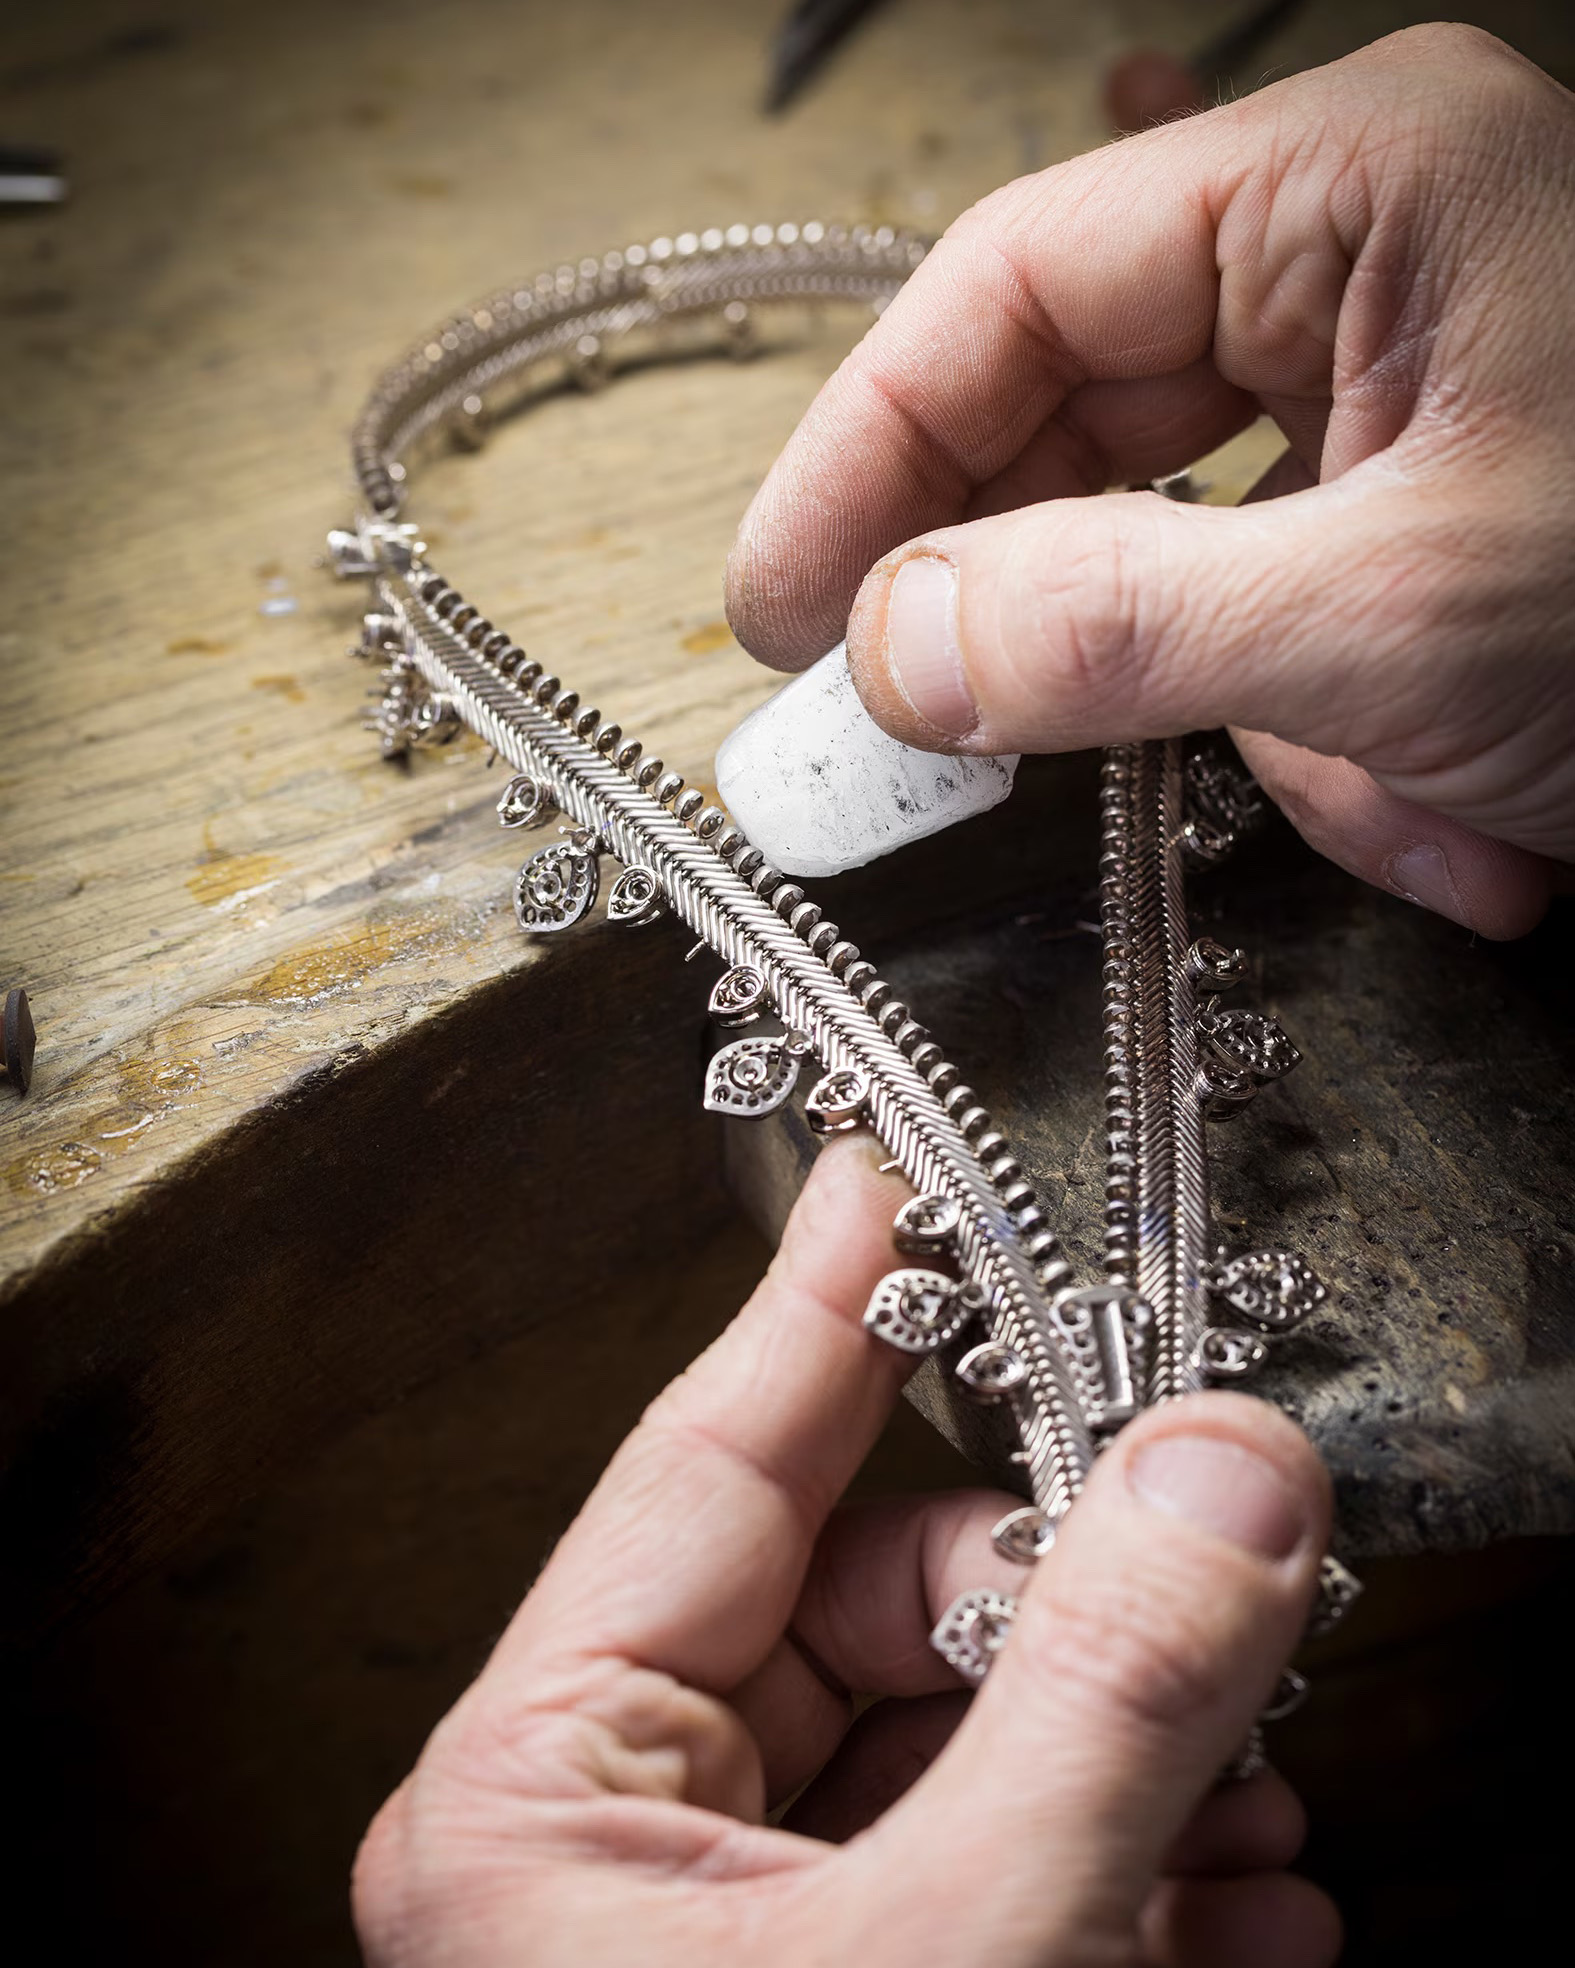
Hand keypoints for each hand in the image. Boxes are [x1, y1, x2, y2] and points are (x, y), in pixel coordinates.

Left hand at [353, 1141, 1337, 1966]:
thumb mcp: (974, 1955)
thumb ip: (1100, 1698)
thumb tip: (1220, 1473)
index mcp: (543, 1798)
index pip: (711, 1459)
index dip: (819, 1305)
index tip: (876, 1176)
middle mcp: (605, 1849)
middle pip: (859, 1603)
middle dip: (1053, 1584)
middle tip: (1202, 1543)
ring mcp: (716, 1938)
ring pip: (938, 1737)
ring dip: (1113, 1739)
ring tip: (1244, 1776)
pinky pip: (971, 1861)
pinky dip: (1108, 1860)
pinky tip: (1224, 1899)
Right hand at [726, 25, 1574, 939]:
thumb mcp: (1400, 618)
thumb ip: (1119, 623)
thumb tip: (894, 648)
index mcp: (1355, 191)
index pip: (1015, 292)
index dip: (867, 456)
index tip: (777, 608)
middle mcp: (1365, 266)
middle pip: (1077, 417)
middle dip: (1036, 606)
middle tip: (918, 733)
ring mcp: (1401, 392)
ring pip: (1182, 553)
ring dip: (1252, 717)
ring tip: (1373, 796)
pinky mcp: (1426, 511)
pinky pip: (1291, 629)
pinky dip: (1346, 750)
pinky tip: (1460, 807)